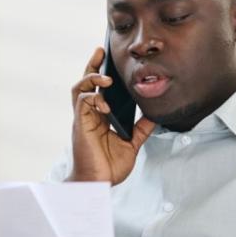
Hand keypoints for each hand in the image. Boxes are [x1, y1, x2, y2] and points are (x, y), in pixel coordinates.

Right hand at [69, 46, 155, 184]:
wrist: (98, 184)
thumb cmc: (109, 167)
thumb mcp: (132, 143)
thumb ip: (141, 128)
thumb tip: (156, 115)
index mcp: (99, 117)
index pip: (98, 89)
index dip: (100, 72)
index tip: (106, 56)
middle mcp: (89, 115)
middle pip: (85, 83)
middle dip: (92, 65)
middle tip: (100, 51)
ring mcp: (83, 119)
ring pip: (79, 89)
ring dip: (91, 79)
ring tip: (106, 78)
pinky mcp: (80, 126)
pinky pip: (82, 104)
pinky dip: (94, 99)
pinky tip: (105, 105)